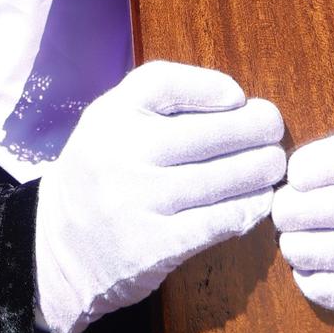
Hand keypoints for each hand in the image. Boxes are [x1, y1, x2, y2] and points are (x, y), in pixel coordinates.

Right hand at [33, 61, 285, 332]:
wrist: (58, 248)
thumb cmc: (103, 173)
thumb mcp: (111, 123)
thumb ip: (160, 104)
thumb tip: (235, 101)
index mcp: (110, 115)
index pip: (164, 83)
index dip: (209, 86)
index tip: (237, 96)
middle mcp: (120, 153)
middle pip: (202, 134)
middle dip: (251, 129)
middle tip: (275, 127)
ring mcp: (136, 202)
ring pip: (216, 180)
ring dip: (257, 171)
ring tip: (275, 163)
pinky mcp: (152, 247)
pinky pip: (214, 223)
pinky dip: (245, 210)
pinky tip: (260, 202)